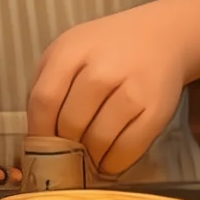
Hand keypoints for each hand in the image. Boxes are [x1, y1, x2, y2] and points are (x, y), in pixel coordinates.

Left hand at [29, 7, 188, 177]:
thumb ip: (49, 83)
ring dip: (90, 158)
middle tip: (65, 157)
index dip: (38, 131)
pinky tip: (108, 161)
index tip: (39, 149)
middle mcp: (101, 70)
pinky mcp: (157, 111)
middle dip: (64, 147)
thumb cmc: (106, 48)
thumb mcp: (68, 50)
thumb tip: (38, 133)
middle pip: (70, 123)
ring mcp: (131, 91)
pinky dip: (115, 162)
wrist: (160, 36)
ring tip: (88, 159)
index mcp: (71, 52)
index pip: (44, 100)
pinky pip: (129, 148)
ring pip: (99, 140)